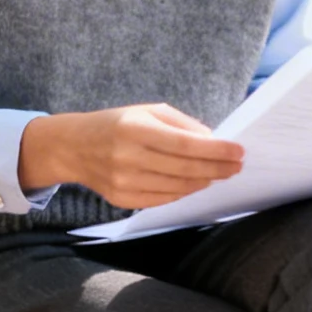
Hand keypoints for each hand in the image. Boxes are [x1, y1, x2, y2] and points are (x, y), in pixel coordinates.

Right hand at [18, 103, 244, 209]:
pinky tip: (195, 183)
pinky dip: (183, 192)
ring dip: (203, 181)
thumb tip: (213, 140)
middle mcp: (128, 157)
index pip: (184, 144)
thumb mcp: (146, 111)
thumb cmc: (116, 124)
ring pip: (176, 187)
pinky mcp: (122, 199)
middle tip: (237, 166)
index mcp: (134, 129)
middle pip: (184, 169)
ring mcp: (124, 181)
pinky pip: (162, 199)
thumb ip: (180, 124)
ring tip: (220, 174)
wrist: (73, 147)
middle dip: (217, 168)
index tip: (238, 151)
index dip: (215, 150)